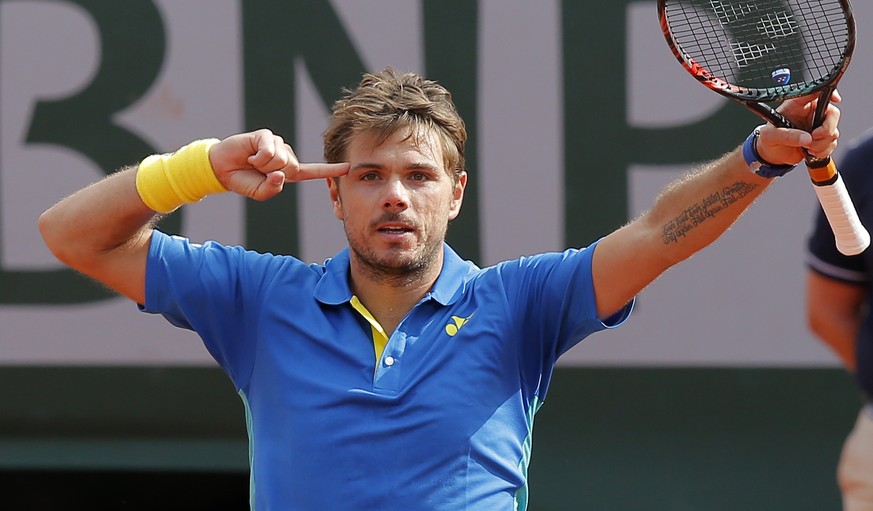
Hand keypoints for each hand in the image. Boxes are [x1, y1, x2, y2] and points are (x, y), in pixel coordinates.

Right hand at [208, 129, 349, 199]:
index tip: (348, 167)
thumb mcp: (260, 193)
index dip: (330, 170)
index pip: (313, 171)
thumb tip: (281, 175)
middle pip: (292, 167)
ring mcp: (277, 144)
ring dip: (263, 164)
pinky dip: (258, 156)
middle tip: (258, 170)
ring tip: (253, 162)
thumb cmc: (243, 181)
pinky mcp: (266, 136)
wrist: (222, 169)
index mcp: (289, 172)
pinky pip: (270, 149)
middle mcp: (286, 156)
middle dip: (273, 172)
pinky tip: (250, 154)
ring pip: (281, 158)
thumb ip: (272, 189)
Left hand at [756, 90, 840, 164]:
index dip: (830, 93)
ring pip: (833, 132)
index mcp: (798, 104)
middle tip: (813, 138)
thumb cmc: (769, 138)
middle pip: (833, 114)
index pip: (817, 91)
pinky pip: (832, 143)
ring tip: (806, 148)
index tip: (836, 99)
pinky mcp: (822, 138)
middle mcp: (811, 112)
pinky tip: (810, 152)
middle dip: (826, 130)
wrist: (772, 154)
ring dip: (821, 144)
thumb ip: (788, 135)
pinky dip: (823, 151)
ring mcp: (818, 125)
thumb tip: (807, 138)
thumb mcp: (771, 136)